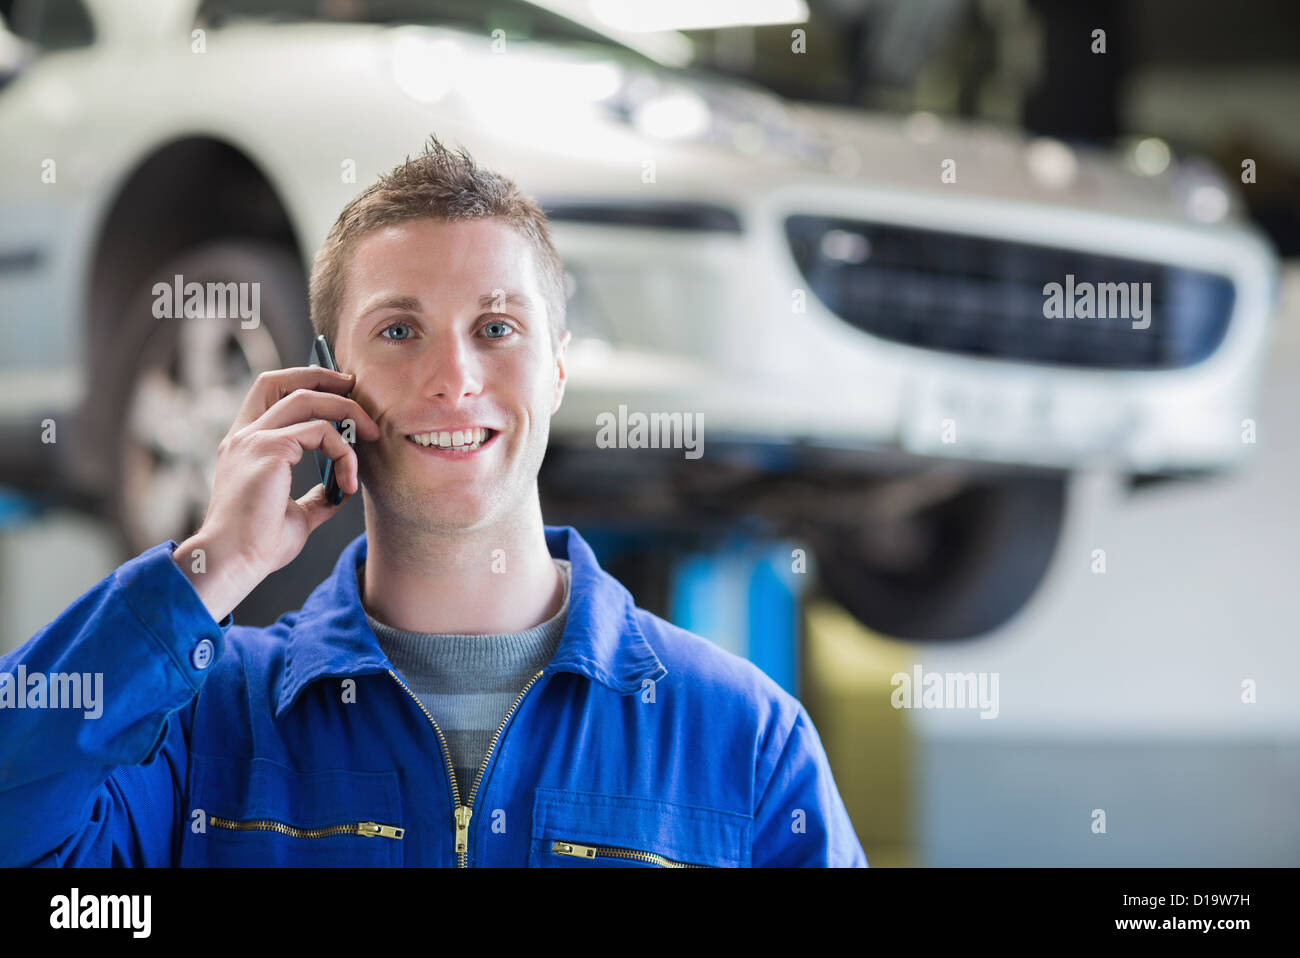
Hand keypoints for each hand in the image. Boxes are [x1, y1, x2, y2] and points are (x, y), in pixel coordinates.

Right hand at [172, 366, 380, 620]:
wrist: (233, 563)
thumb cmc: (258, 545)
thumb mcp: (295, 515)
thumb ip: (315, 497)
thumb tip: (341, 488)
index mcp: (244, 446)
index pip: (268, 394)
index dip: (303, 382)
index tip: (339, 391)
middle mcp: (244, 436)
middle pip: (282, 381)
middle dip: (322, 376)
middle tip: (356, 389)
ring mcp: (254, 439)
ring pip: (308, 399)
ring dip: (347, 411)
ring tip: (371, 434)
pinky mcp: (269, 449)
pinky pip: (321, 432)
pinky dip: (344, 453)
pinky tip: (349, 483)